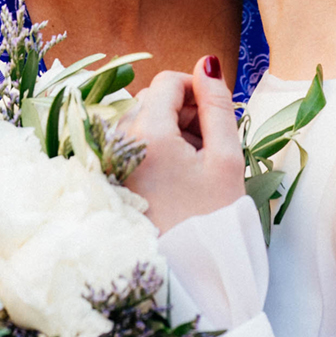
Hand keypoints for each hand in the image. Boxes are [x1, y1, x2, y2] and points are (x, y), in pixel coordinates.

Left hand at [125, 55, 244, 234]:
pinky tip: (175, 173)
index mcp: (148, 135)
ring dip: (169, 128)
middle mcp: (120, 143)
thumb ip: (218, 105)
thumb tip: (208, 64)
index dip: (196, 88)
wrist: (190, 271)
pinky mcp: (109, 177)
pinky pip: (131, 144)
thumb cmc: (212, 218)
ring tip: (194, 162)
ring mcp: (110, 161)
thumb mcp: (226, 158)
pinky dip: (154, 147)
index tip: (215, 113)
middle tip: (209, 143)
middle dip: (183, 110)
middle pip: (151, 99)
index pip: (167, 82)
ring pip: (141, 121)